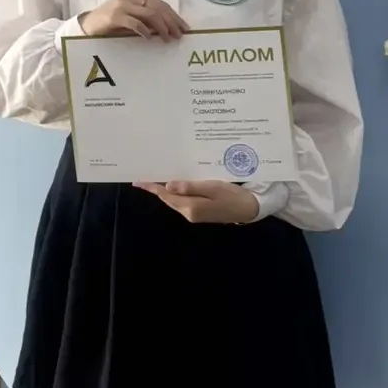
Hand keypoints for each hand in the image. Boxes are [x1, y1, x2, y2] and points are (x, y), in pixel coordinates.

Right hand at [79, 0, 187, 39]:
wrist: (88, 25)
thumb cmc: (112, 23)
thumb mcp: (132, 17)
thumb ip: (147, 19)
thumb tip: (170, 29)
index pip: (161, 4)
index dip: (174, 16)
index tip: (185, 28)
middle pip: (158, 8)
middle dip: (171, 22)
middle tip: (179, 36)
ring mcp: (122, 5)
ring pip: (150, 13)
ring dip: (162, 27)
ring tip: (167, 38)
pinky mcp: (114, 16)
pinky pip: (135, 22)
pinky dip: (144, 30)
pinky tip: (149, 38)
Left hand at [135, 179, 259, 223]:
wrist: (249, 208)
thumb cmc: (232, 196)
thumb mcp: (213, 187)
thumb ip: (190, 187)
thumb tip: (169, 186)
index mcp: (191, 207)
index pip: (166, 195)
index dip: (152, 187)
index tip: (138, 181)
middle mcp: (189, 213)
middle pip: (168, 198)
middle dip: (157, 187)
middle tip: (146, 174)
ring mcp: (194, 214)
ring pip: (175, 200)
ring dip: (166, 189)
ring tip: (157, 176)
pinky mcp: (200, 212)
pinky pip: (183, 201)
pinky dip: (176, 192)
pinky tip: (176, 183)